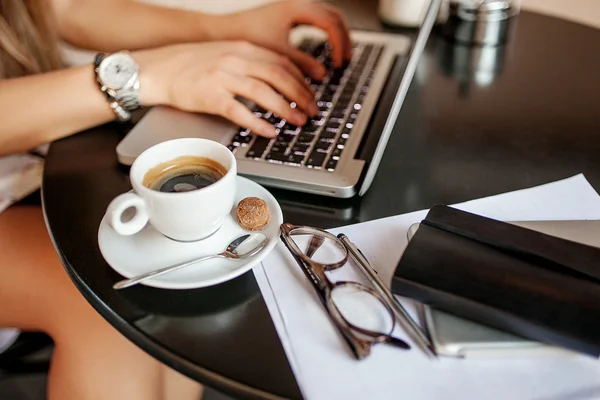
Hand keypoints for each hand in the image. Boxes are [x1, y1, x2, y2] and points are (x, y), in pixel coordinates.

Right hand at [136, 41, 317, 136]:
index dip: (302, 80)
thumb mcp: (225, 55)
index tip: (313, 94)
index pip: (282, 62)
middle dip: (301, 95)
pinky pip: (239, 110)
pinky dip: (258, 122)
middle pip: (279, 76)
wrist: (157, 69)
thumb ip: (250, 64)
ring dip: (286, 109)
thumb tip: (277, 81)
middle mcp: (236, 59)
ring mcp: (222, 76)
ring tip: (298, 122)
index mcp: (243, 48)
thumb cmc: (190, 65)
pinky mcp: (209, 95)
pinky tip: (270, 131)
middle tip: (313, 111)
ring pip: (264, 92)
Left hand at [223, 0, 352, 79]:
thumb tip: (323, 75)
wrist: (223, 31)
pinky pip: (317, 21)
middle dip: (344, 39)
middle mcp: (297, 3)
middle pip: (334, 16)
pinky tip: (325, 51)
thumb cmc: (245, 38)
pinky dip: (325, 35)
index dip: (339, 44)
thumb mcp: (277, 54)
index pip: (331, 23)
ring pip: (327, 17)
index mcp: (296, 8)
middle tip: (347, 60)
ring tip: (340, 57)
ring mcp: (294, 7)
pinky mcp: (289, 15)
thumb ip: (301, 63)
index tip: (339, 63)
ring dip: (336, 36)